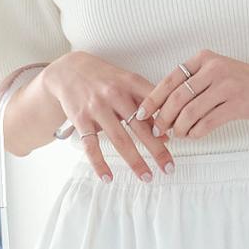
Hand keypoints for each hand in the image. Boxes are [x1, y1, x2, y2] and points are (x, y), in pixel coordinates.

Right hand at [42, 51, 173, 182]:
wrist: (69, 70)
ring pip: (119, 139)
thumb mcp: (127, 82)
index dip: (168, 121)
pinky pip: (91, 146)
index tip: (180, 138)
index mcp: (131, 82)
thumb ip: (146, 104)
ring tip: (147, 177)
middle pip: (140, 127)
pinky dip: (100, 164)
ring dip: (135, 161)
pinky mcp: (80, 119)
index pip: (155, 103)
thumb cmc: (106, 79)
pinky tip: (108, 178)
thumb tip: (166, 133)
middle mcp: (115, 94)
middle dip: (157, 150)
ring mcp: (97, 107)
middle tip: (169, 168)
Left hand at [135, 49, 248, 138]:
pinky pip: (207, 123)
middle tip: (158, 130)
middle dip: (163, 118)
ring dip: (179, 128)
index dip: (153, 99)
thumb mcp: (213, 71)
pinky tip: (194, 135)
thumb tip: (160, 107)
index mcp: (203, 58)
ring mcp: (226, 86)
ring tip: (177, 134)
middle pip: (178, 98)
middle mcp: (214, 69)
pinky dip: (196, 132)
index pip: (170, 80)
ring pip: (191, 113)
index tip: (141, 113)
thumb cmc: (238, 80)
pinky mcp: (237, 104)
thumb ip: (190, 83)